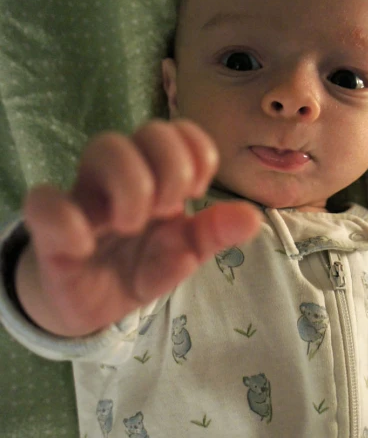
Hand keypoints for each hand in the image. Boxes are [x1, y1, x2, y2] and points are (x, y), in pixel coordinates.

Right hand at [17, 119, 261, 335]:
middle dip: (170, 167)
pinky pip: (44, 201)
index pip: (175, 131)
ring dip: (132, 184)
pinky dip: (69, 219)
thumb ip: (213, 234)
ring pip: (102, 147)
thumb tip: (252, 217)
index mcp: (153, 178)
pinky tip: (88, 245)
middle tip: (168, 210)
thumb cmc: (136, 266)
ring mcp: (84, 198)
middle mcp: (119, 178)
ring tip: (134, 226)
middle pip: (143, 131)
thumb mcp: (181, 254)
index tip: (198, 190)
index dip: (194, 149)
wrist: (89, 306)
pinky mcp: (50, 230)